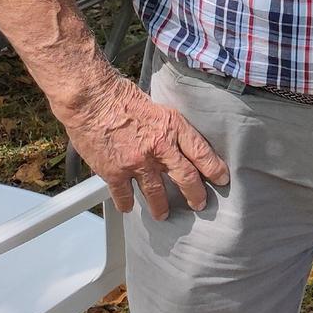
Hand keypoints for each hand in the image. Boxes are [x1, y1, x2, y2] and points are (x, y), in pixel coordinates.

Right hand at [57, 68, 228, 219]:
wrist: (92, 100)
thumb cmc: (122, 98)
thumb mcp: (159, 108)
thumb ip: (170, 129)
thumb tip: (180, 145)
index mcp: (173, 128)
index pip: (201, 152)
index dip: (214, 168)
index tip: (221, 178)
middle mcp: (159, 148)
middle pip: (185, 177)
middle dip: (195, 194)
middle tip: (199, 203)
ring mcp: (137, 163)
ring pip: (155, 192)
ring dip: (161, 206)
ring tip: (163, 214)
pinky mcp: (114, 172)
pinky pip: (124, 194)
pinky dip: (126, 203)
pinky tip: (128, 207)